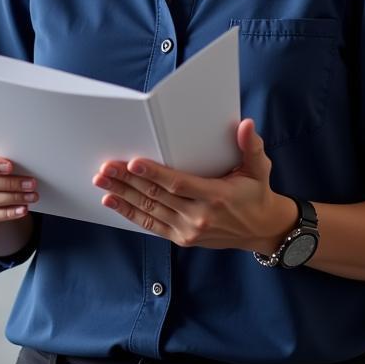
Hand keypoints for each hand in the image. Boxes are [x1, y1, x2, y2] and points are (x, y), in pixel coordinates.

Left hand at [92, 118, 297, 252]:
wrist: (263, 230)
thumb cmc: (256, 194)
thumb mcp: (259, 169)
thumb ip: (251, 147)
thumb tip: (245, 124)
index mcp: (215, 196)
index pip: (178, 184)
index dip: (154, 174)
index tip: (133, 162)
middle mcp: (199, 216)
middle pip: (157, 196)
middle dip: (128, 181)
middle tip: (106, 167)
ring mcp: (189, 230)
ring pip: (149, 210)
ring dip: (122, 195)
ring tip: (101, 180)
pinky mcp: (182, 238)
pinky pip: (151, 225)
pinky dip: (129, 213)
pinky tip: (111, 201)